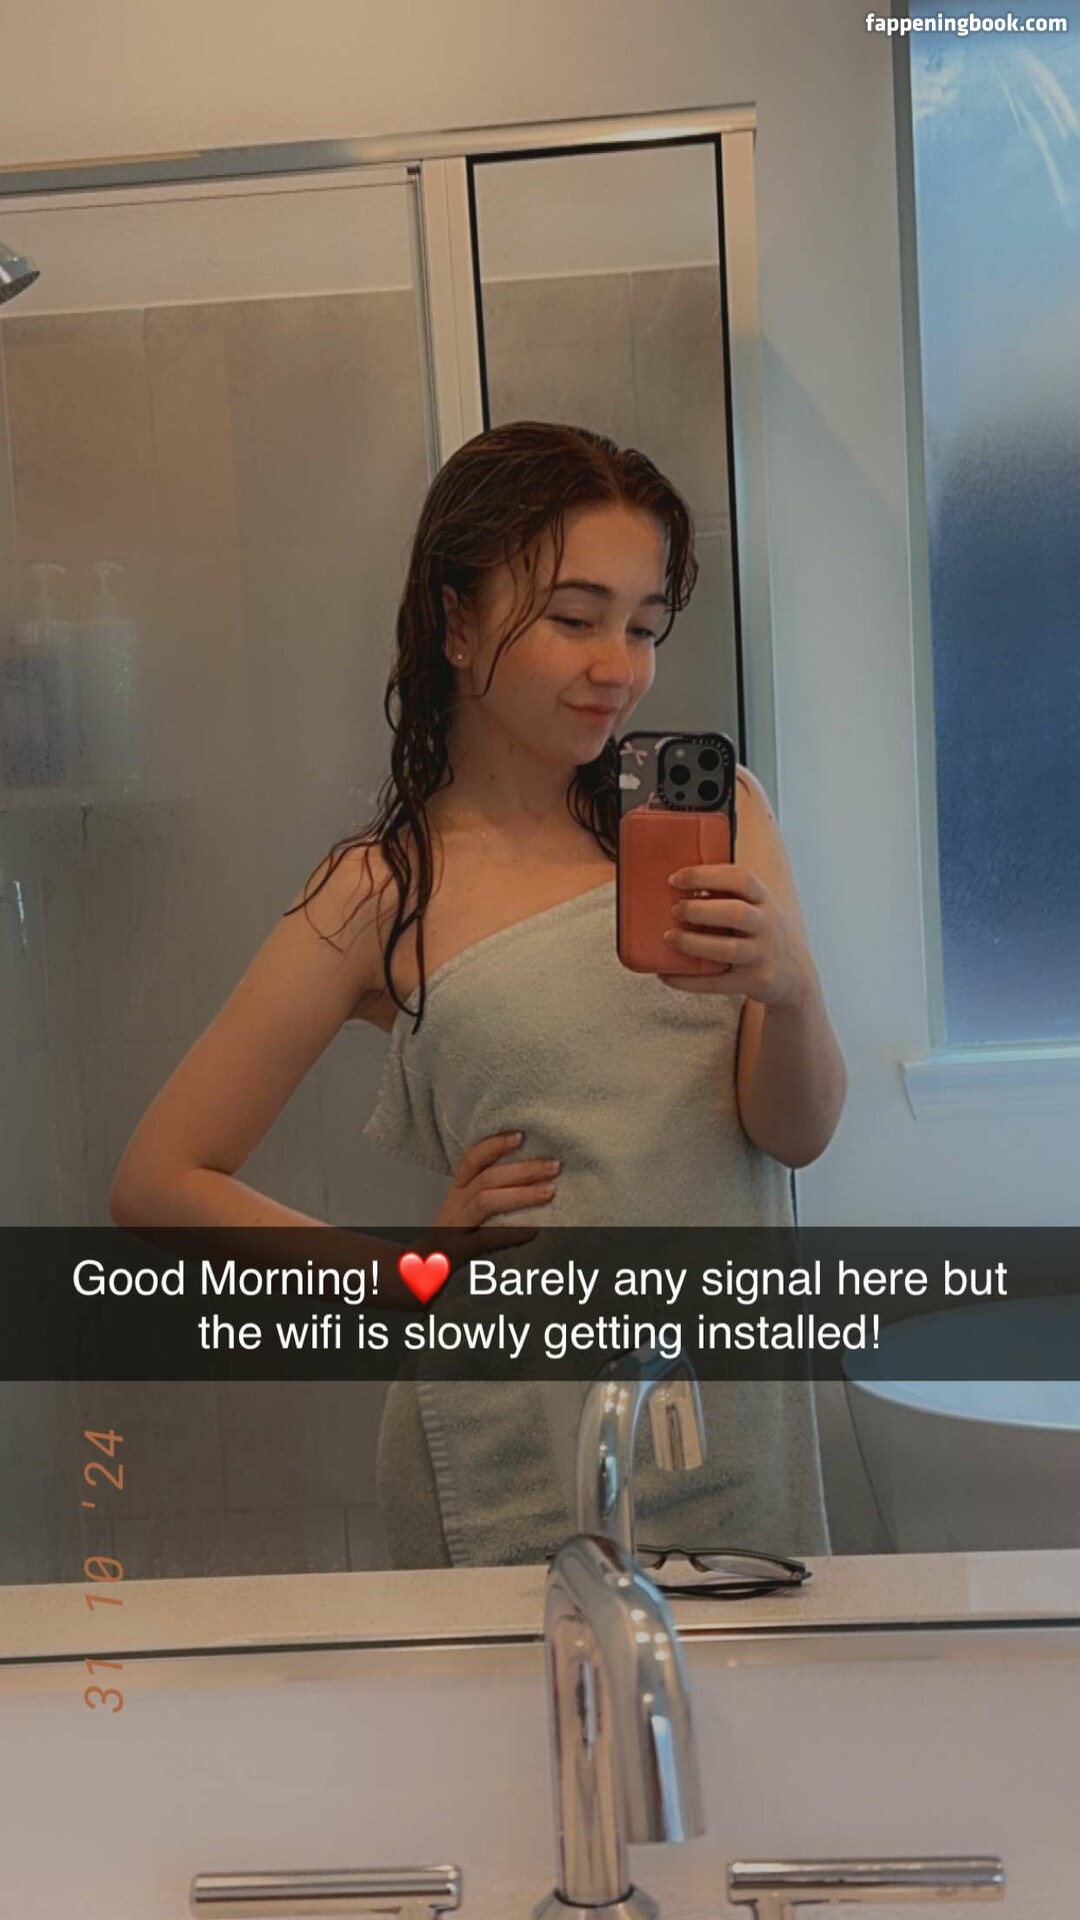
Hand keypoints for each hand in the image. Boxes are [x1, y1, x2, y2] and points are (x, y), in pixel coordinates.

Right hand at [420, 1131, 560, 1264]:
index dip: (495, 1145)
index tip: (522, 1135)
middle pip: (486, 1178)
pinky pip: (485, 1239)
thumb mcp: (465, 1211)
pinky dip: (511, 1233)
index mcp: (457, 1191)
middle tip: (554, 1166)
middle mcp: (454, 1205)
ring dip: (520, 1194)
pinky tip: (534, 1230)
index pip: (472, 1159)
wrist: (419, 1272)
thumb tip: (535, 1179)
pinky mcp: (458, 1251)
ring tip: (550, 1191)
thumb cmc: (454, 1239)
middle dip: (523, 1169)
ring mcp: (454, 1227)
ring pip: (485, 1202)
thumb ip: (490, 1194)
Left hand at [660, 863, 815, 1006]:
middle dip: (700, 910)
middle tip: (674, 910)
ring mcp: (763, 955)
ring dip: (694, 943)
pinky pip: (718, 983)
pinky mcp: (755, 982)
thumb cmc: (759, 932)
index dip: (706, 875)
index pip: (740, 879)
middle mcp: (767, 925)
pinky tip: (667, 975)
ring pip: (729, 949)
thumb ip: (727, 894)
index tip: (675, 879)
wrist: (794, 975)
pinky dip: (690, 980)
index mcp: (764, 899)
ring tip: (669, 937)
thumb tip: (674, 886)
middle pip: (736, 913)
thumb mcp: (756, 907)